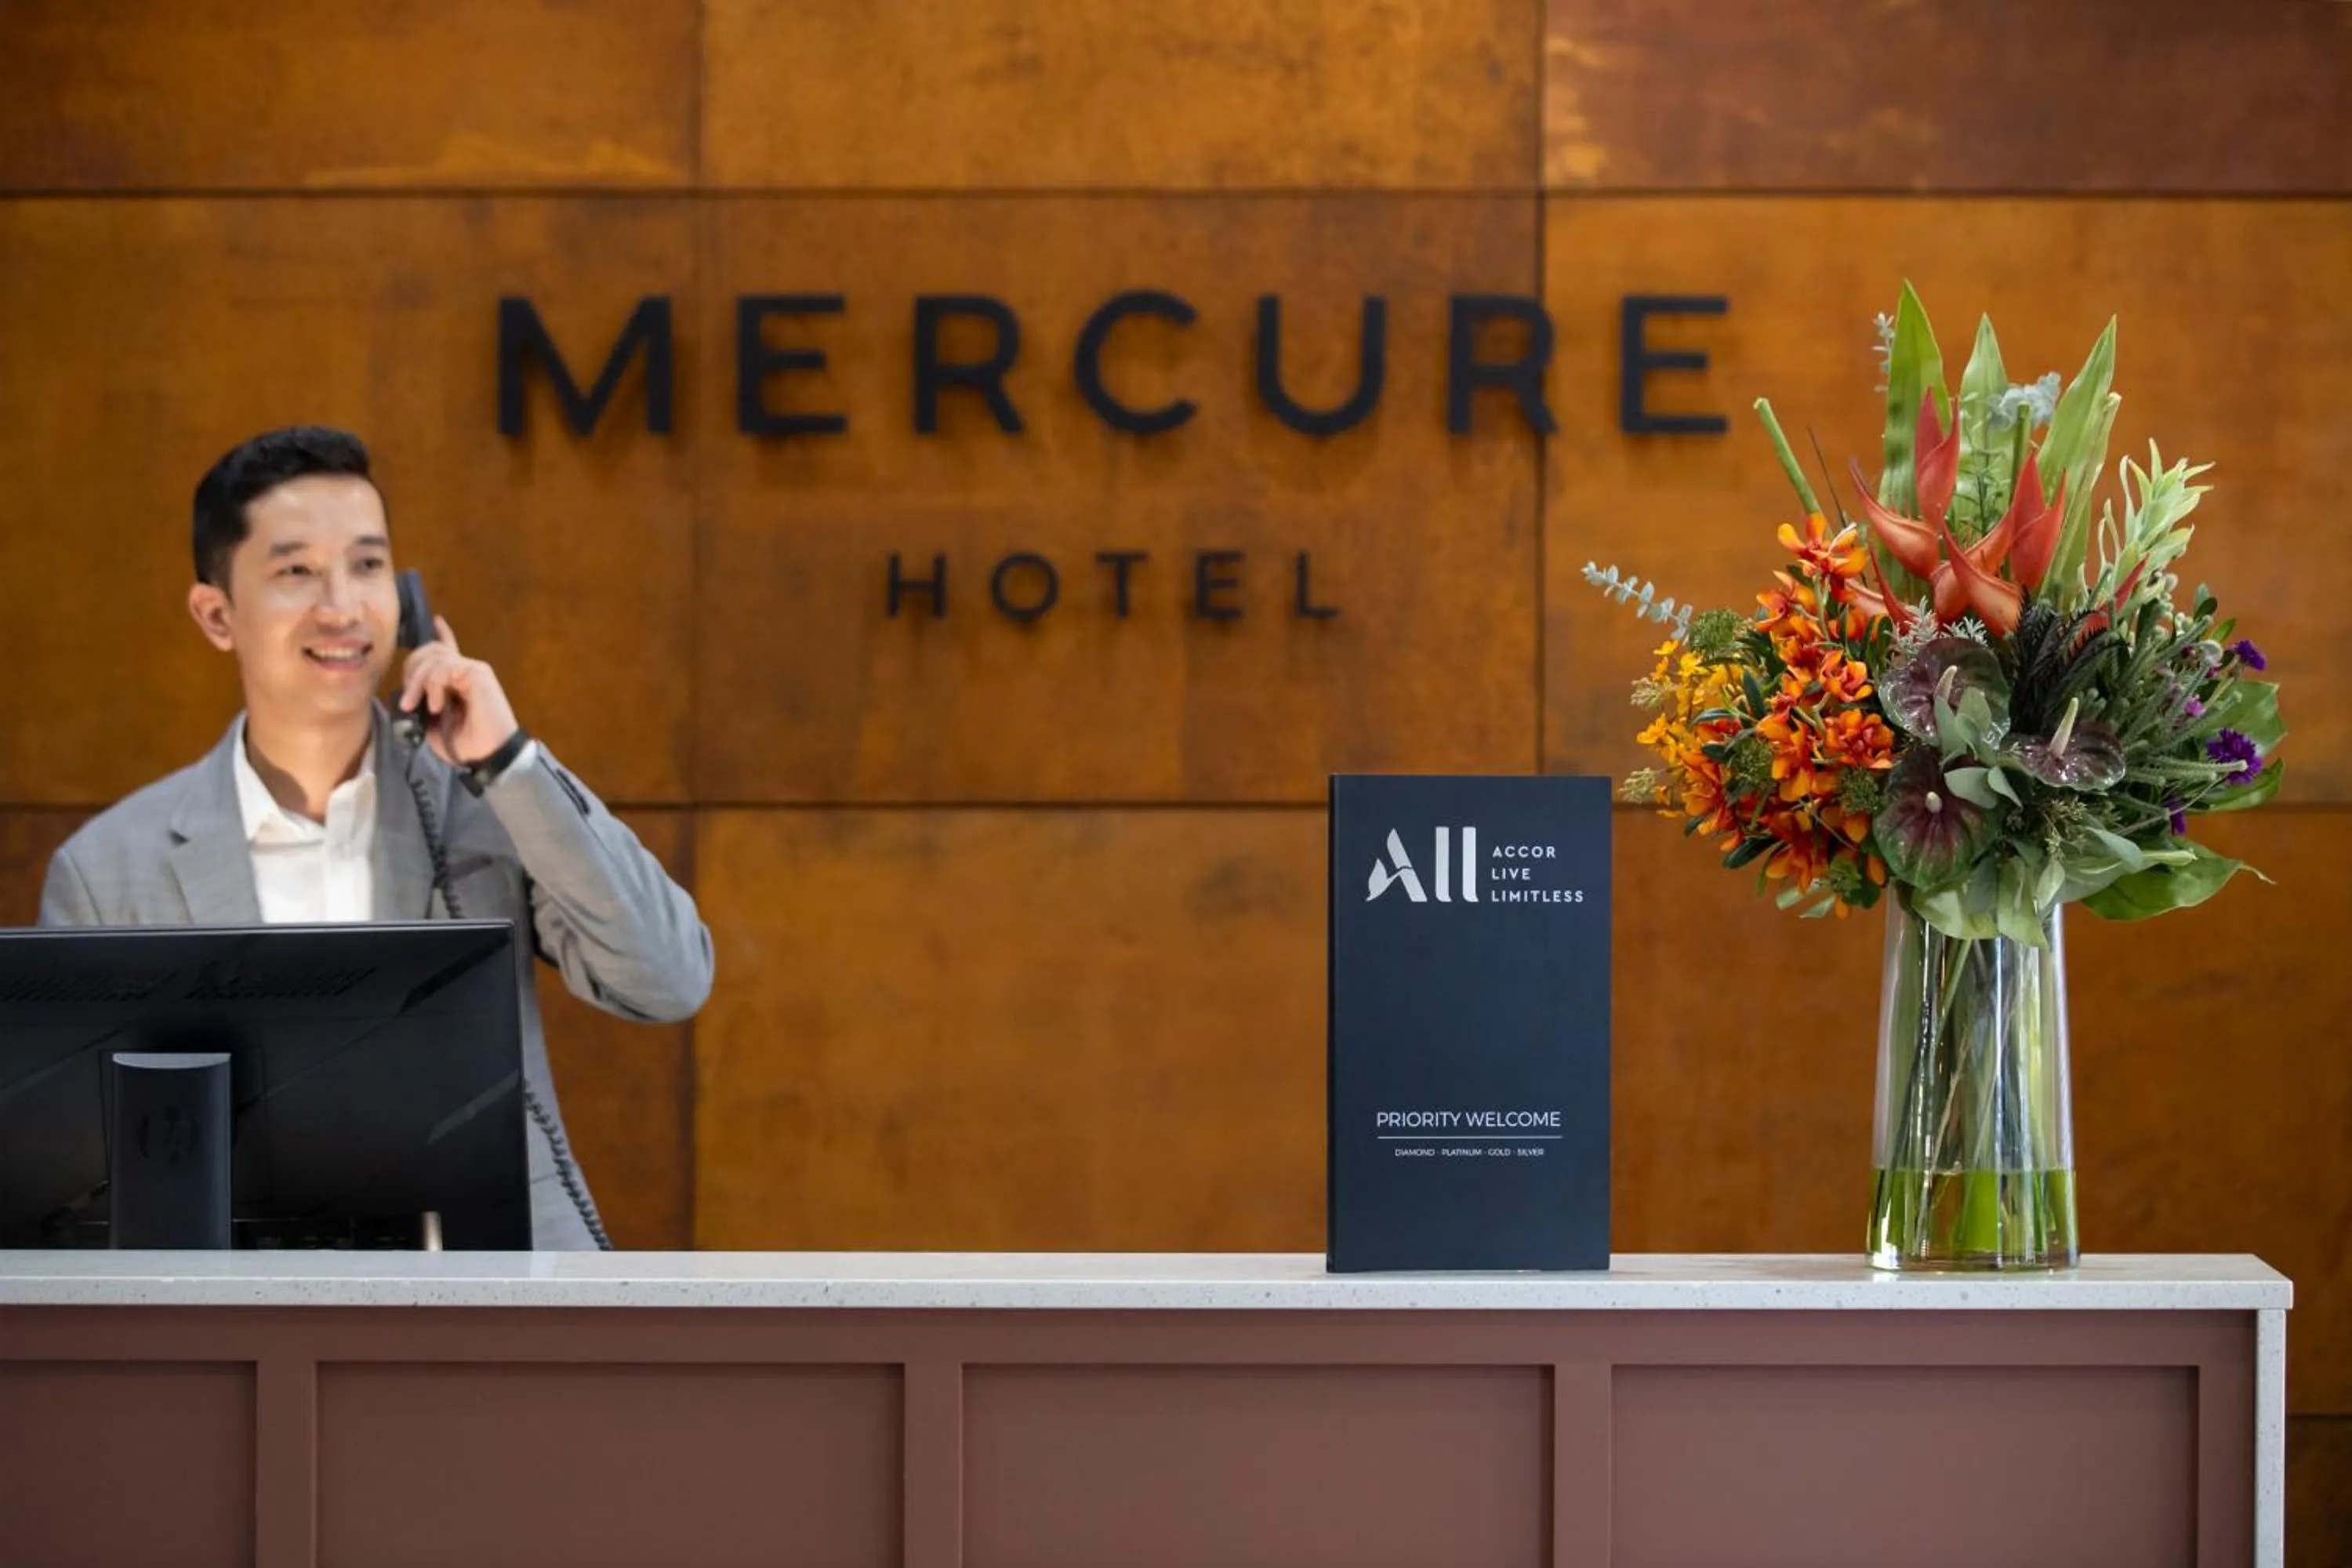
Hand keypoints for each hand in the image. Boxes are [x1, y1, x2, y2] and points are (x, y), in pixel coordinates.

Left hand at [396, 616, 521, 767]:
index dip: (442, 634)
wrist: (490, 755)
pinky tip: (436, 705)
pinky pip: (444, 667)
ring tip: (416, 707)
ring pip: (433, 657)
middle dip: (410, 673)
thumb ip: (423, 705)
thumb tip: (408, 694)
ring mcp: (473, 670)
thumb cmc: (466, 745)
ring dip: (417, 683)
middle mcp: (467, 671)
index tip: (436, 620)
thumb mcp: (433, 725)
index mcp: (459, 682)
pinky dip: (433, 686)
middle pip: (430, 651)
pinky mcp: (477, 673)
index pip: (449, 651)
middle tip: (407, 702)